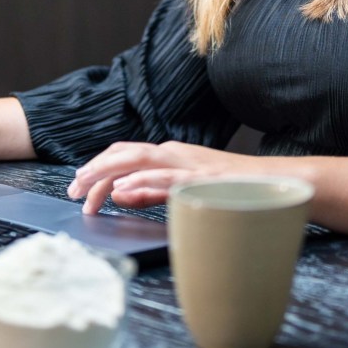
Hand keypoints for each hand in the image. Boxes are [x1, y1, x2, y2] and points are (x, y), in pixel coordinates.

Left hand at [66, 140, 258, 214]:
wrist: (275, 185)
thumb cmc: (231, 190)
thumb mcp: (181, 190)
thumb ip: (150, 192)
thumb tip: (118, 195)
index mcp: (169, 155)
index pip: (124, 155)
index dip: (98, 168)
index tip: (79, 187)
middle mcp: (173, 153)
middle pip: (123, 154)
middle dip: (93, 170)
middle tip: (72, 191)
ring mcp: (186, 163)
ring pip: (137, 160)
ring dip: (107, 173)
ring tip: (84, 189)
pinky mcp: (200, 178)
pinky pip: (165, 178)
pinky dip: (141, 182)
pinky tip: (121, 192)